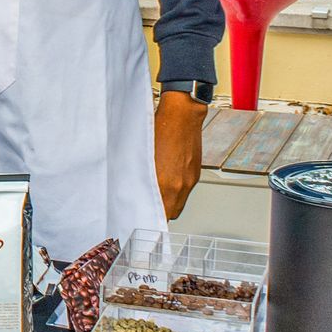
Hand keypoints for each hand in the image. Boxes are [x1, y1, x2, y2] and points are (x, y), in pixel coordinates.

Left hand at [154, 90, 207, 219]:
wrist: (182, 115)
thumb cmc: (159, 129)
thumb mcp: (142, 156)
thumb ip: (141, 179)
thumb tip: (136, 192)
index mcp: (165, 183)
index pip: (160, 214)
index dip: (151, 216)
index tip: (142, 215)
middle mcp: (180, 185)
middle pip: (171, 212)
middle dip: (160, 211)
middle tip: (147, 205)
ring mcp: (190, 180)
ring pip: (179, 202)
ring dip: (168, 201)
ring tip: (157, 192)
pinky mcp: (195, 173)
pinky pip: (185, 190)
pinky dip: (176, 190)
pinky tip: (167, 179)